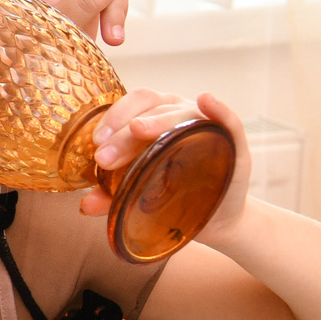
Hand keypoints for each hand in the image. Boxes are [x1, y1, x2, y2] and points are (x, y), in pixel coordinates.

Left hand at [80, 89, 250, 240]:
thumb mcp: (138, 194)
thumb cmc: (170, 196)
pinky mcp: (234, 144)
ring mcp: (208, 125)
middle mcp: (180, 113)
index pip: (133, 104)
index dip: (113, 117)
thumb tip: (86, 204)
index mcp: (155, 117)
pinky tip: (206, 101)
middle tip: (105, 158)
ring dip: (157, 120)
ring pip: (182, 112)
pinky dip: (219, 109)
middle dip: (124, 132)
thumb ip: (111, 195)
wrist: (212, 219)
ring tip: (138, 129)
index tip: (96, 142)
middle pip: (151, 110)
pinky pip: (229, 120)